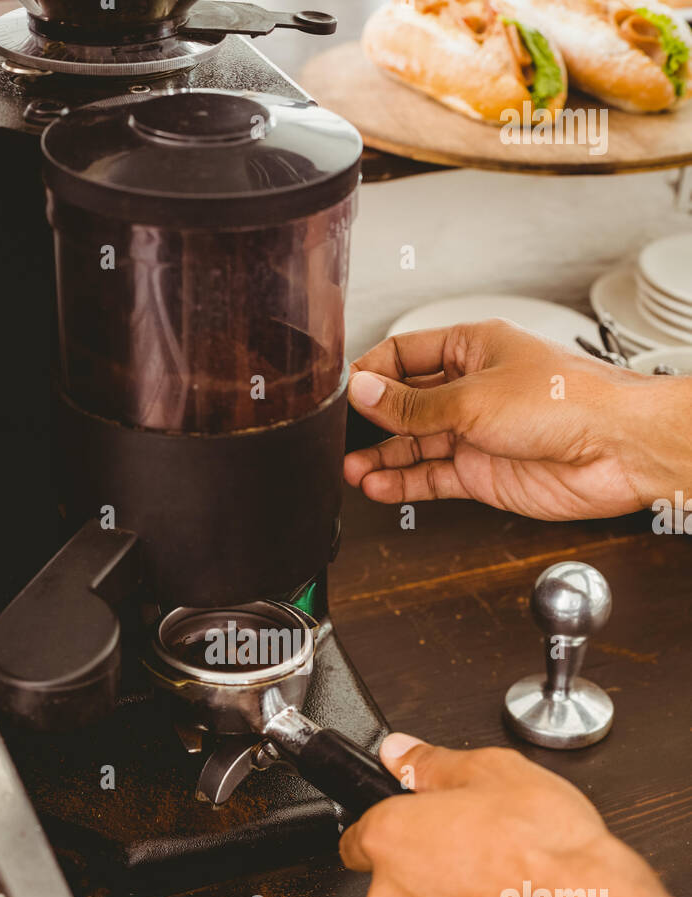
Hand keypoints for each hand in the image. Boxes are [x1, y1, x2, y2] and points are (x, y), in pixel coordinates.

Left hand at [339, 732, 663, 896]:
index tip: (411, 827)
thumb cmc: (549, 850)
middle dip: (427, 869)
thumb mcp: (495, 772)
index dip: (387, 828)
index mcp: (391, 840)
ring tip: (503, 887)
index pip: (356, 837)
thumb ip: (433, 764)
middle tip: (476, 851)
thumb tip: (401, 755)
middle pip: (394, 881)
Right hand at [345, 319, 691, 521]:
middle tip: (342, 435)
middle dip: (374, 420)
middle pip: (407, 402)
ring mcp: (478, 433)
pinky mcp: (484, 473)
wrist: (615, 449)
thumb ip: (413, 403)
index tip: (346, 392)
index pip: (406, 354)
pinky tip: (380, 486)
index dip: (373, 372)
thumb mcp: (473, 396)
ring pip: (416, 445)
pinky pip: (433, 477)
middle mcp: (473, 389)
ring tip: (353, 470)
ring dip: (383, 458)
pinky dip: (405, 484)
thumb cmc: (568, 402)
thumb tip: (366, 394)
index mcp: (473, 348)